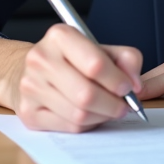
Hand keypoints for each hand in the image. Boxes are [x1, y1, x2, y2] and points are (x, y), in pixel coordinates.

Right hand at [3, 24, 143, 132]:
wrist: (33, 70)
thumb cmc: (73, 60)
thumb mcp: (101, 48)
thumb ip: (126, 59)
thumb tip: (135, 85)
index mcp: (60, 36)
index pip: (95, 64)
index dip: (117, 81)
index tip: (129, 88)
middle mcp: (41, 59)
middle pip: (86, 94)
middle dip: (113, 105)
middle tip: (124, 106)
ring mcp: (31, 87)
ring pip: (78, 115)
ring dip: (102, 116)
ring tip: (108, 109)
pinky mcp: (28, 113)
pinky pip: (69, 127)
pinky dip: (87, 125)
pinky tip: (91, 115)